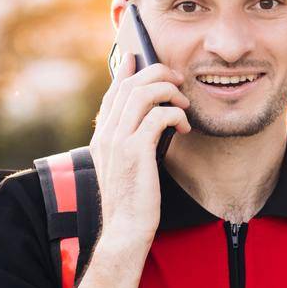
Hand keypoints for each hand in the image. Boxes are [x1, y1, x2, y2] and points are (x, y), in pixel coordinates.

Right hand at [88, 58, 189, 249]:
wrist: (125, 230)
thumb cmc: (132, 202)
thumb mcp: (127, 167)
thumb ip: (133, 142)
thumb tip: (154, 119)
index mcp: (101, 137)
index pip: (112, 93)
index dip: (126, 71)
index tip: (138, 57)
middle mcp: (105, 134)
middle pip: (129, 85)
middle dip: (157, 74)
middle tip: (178, 80)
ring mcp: (117, 141)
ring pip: (142, 93)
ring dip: (169, 91)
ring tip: (184, 103)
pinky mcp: (134, 150)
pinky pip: (158, 115)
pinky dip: (176, 115)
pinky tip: (185, 128)